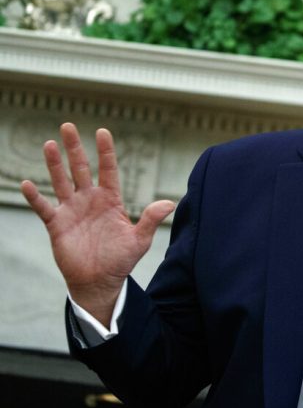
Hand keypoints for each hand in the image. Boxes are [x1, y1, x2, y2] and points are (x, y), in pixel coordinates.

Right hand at [20, 123, 174, 325]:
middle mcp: (89, 200)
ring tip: (49, 144)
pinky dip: (36, 196)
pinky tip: (28, 183)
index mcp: (110, 200)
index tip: (102, 131)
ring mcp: (72, 211)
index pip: (108, 170)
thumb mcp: (140, 240)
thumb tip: (170, 202)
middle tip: (67, 126)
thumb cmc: (121, 260)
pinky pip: (44, 207)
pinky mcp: (57, 225)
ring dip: (54, 164)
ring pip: (61, 181)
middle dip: (74, 148)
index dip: (105, 151)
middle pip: (80, 168)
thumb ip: (151, 220)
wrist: (100, 281)